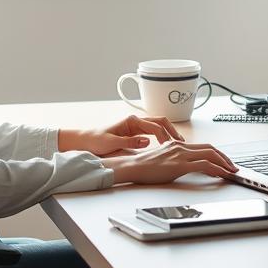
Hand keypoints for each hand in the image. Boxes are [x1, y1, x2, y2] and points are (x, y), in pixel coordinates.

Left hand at [59, 115, 184, 156]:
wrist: (85, 140)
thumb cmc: (96, 140)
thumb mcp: (112, 142)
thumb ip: (130, 142)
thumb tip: (147, 141)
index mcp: (131, 121)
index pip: (155, 127)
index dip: (165, 136)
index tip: (172, 146)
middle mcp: (135, 121)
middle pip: (160, 122)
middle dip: (172, 131)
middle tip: (182, 143)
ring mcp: (136, 126)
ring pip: (158, 126)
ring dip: (168, 133)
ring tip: (178, 144)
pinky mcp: (135, 132)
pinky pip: (153, 132)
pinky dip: (162, 137)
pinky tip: (166, 145)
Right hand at [101, 139, 238, 184]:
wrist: (132, 167)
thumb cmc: (144, 166)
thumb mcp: (163, 159)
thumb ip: (175, 160)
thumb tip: (186, 166)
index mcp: (177, 144)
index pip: (203, 147)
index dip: (217, 154)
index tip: (224, 162)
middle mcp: (181, 146)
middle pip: (210, 148)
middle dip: (224, 158)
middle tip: (232, 167)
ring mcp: (181, 154)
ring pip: (210, 155)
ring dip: (224, 163)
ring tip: (231, 172)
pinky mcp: (179, 164)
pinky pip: (204, 165)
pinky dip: (216, 169)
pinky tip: (221, 175)